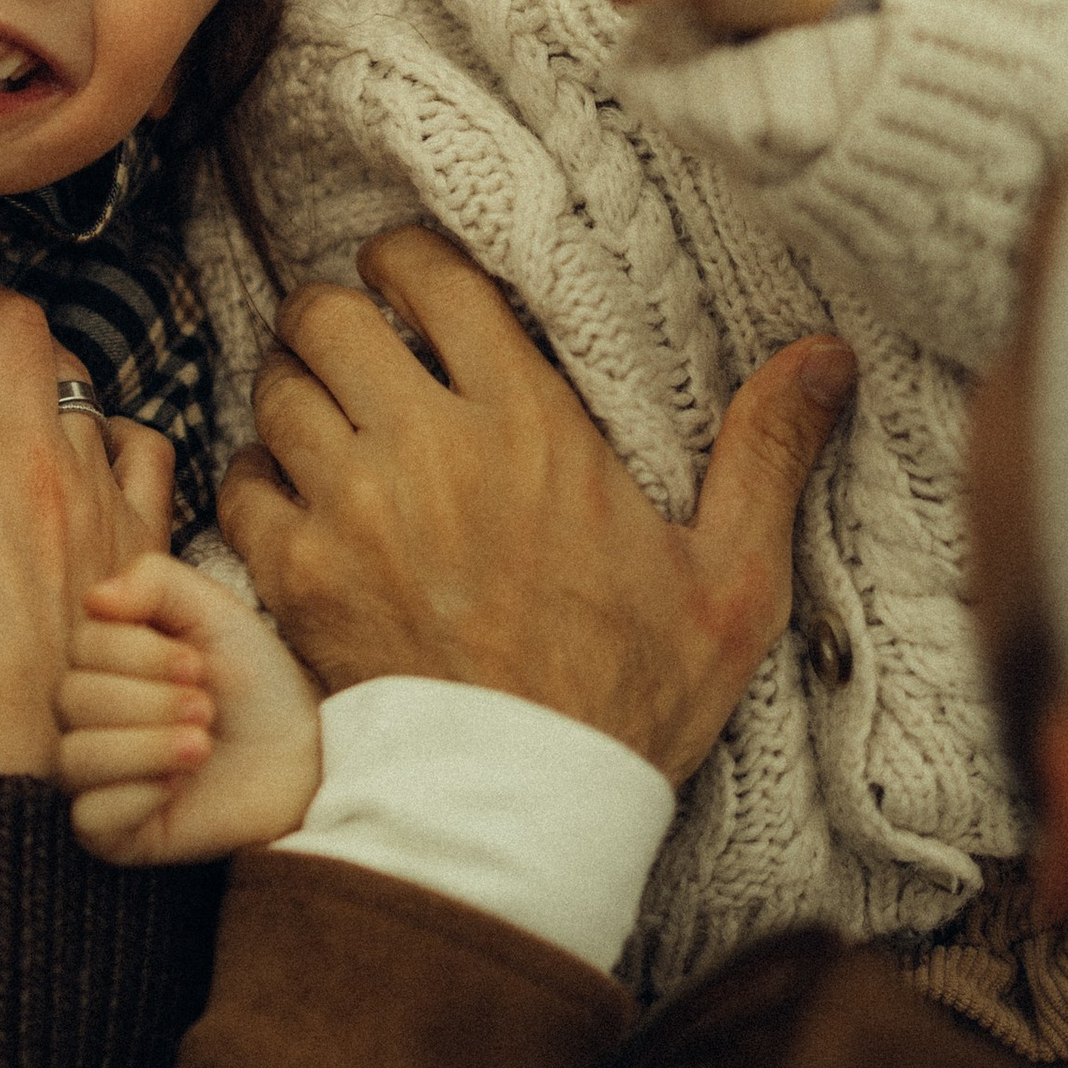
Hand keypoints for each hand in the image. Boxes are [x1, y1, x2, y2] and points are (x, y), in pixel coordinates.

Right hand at [56, 556, 321, 867]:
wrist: (304, 757)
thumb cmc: (256, 683)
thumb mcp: (214, 611)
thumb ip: (154, 580)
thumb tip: (94, 598)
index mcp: (104, 661)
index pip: (83, 646)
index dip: (141, 653)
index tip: (199, 665)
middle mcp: (90, 717)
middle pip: (72, 699)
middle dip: (150, 700)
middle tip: (207, 708)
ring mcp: (98, 777)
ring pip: (73, 758)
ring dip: (146, 747)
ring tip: (202, 745)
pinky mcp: (114, 833)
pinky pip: (88, 816)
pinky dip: (137, 797)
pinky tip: (179, 788)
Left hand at [220, 224, 854, 786]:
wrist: (527, 804)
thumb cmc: (633, 693)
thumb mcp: (732, 578)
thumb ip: (768, 453)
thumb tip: (828, 355)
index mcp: (528, 423)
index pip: (430, 277)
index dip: (405, 263)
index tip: (410, 282)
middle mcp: (426, 446)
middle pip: (326, 315)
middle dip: (333, 316)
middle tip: (354, 343)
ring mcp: (350, 509)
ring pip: (275, 388)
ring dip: (293, 392)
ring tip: (325, 417)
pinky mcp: (297, 575)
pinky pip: (239, 482)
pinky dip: (257, 479)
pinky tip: (295, 500)